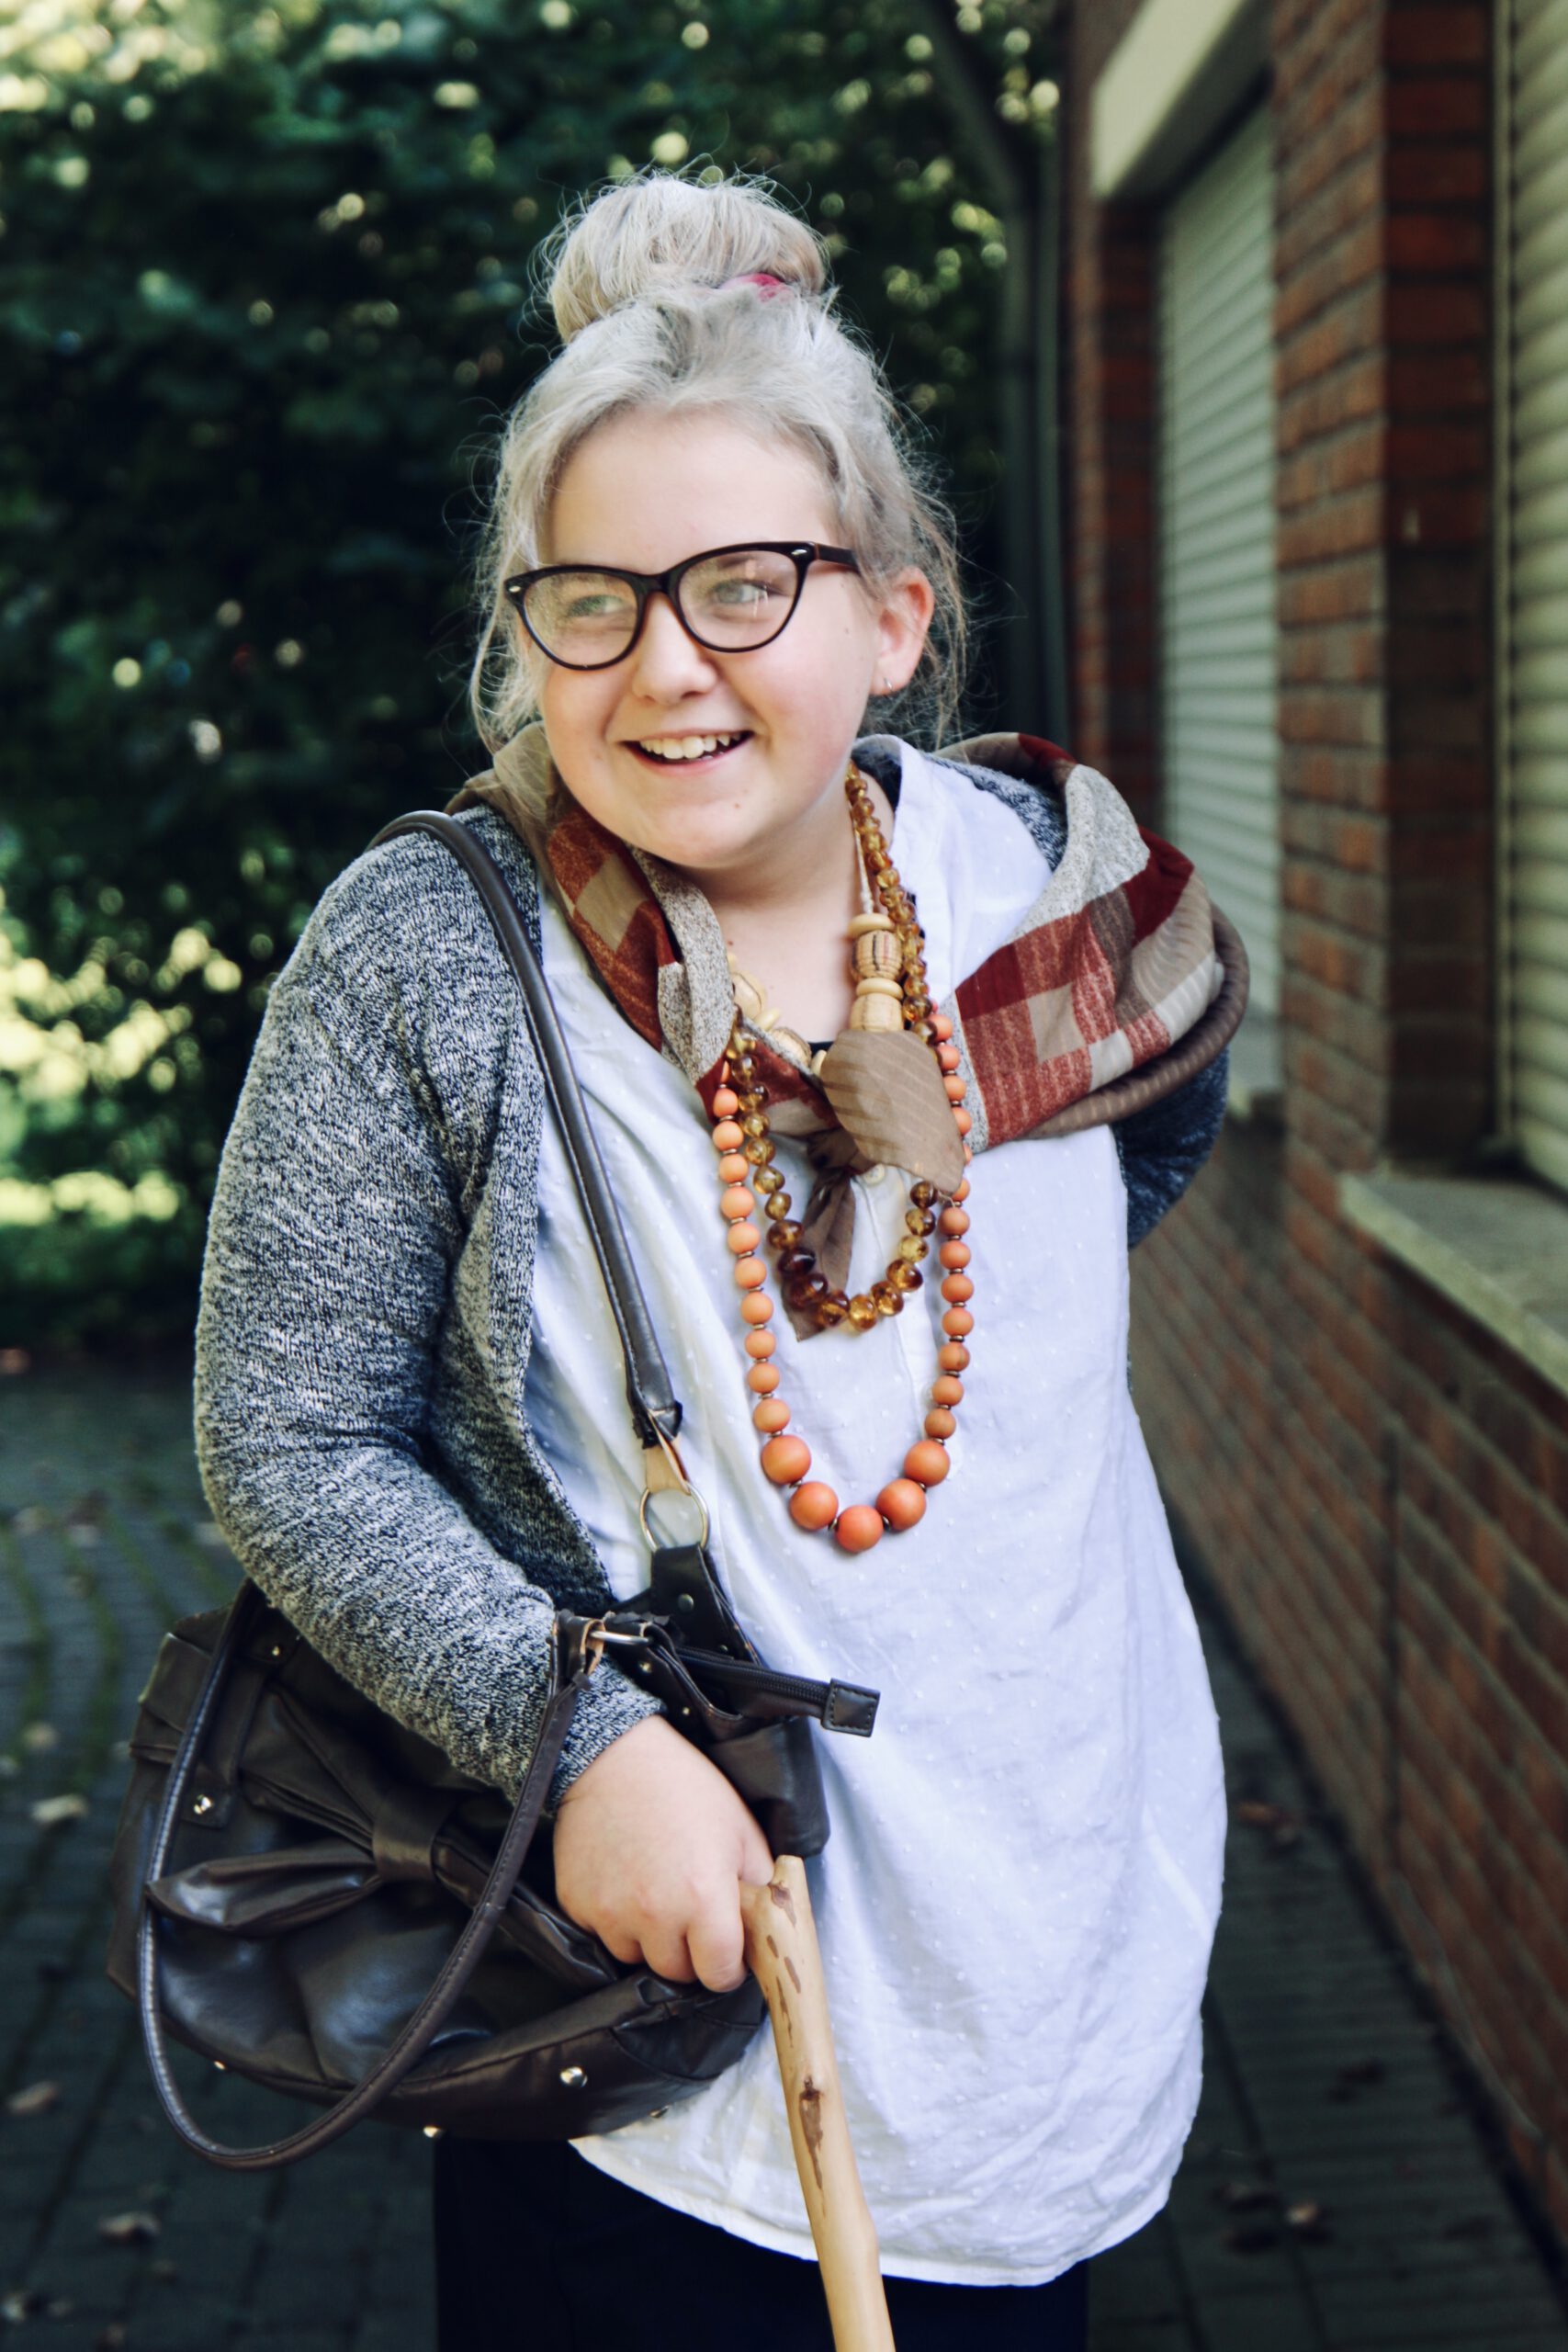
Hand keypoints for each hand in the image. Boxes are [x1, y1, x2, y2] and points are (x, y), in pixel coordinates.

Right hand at [552, 1714, 773, 1992]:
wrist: (613, 1756)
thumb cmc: (682, 1786)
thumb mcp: (740, 1828)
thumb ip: (759, 1885)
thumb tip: (762, 1928)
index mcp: (703, 1899)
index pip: (720, 1975)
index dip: (728, 1964)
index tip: (725, 1949)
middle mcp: (656, 1915)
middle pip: (678, 1973)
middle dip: (690, 1951)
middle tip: (690, 1910)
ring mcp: (611, 1914)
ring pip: (637, 1958)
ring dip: (650, 1938)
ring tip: (654, 1889)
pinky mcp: (578, 1907)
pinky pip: (602, 1936)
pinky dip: (615, 1919)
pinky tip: (624, 1880)